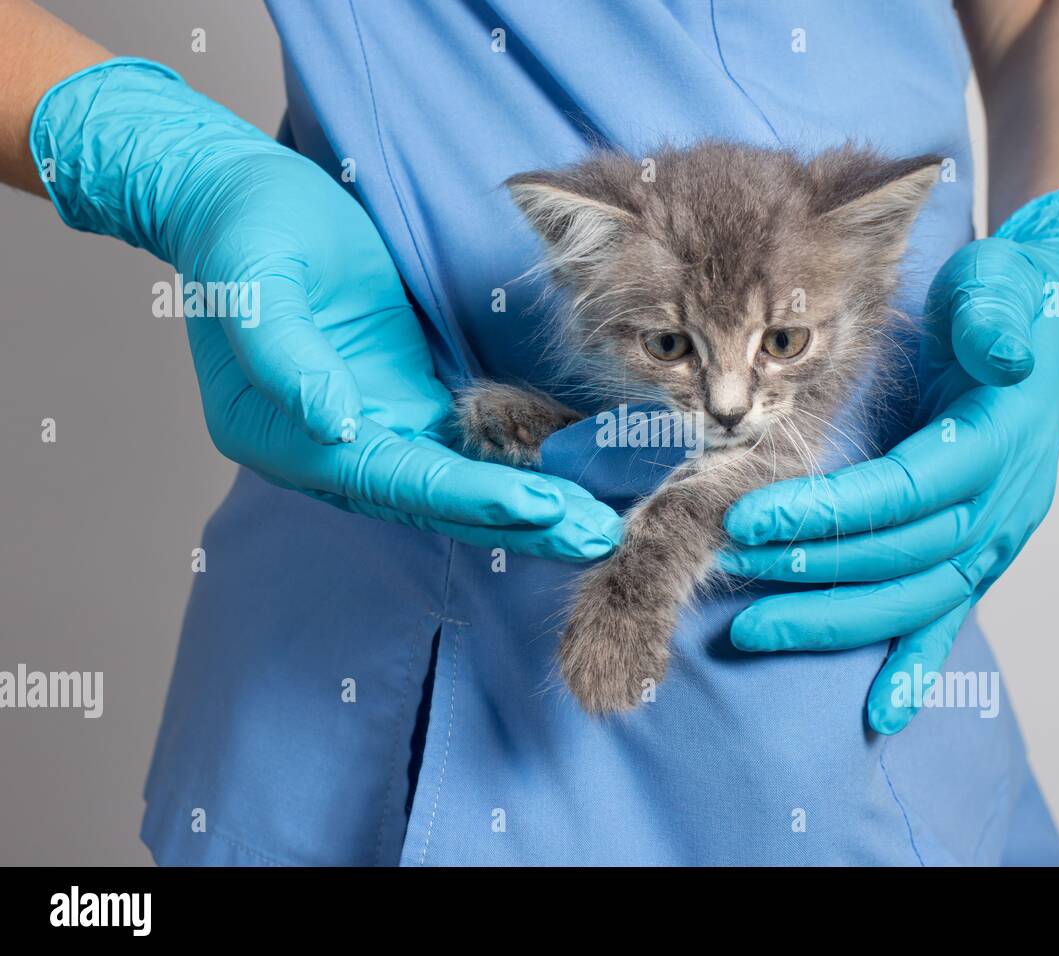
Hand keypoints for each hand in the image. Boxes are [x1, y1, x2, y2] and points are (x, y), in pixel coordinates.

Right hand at [30, 58, 618, 560]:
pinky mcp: (403, 402)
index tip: (539, 507)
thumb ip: (286, 357)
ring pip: (459, 486)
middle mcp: (331, 452)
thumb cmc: (245, 231)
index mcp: (284, 440)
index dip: (469, 496)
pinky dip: (516, 468)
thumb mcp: (254, 281)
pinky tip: (570, 479)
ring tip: (597, 525)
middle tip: (596, 537)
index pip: (394, 479)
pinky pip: (466, 448)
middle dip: (518, 522)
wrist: (242, 197)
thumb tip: (332, 424)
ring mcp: (371, 430)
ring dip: (529, 508)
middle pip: (436, 502)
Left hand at [721, 189, 1058, 732]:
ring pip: (916, 598)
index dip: (826, 512)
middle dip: (811, 567)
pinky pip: (949, 618)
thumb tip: (1000, 349)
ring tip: (755, 629)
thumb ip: (996, 312)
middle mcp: (1005, 499)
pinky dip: (915, 667)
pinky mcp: (983, 555)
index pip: (903, 489)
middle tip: (731, 566)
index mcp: (998, 437)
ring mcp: (998, 536)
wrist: (1050, 332)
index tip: (747, 518)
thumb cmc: (1007, 303)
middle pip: (901, 552)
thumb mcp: (1001, 283)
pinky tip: (880, 713)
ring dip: (835, 621)